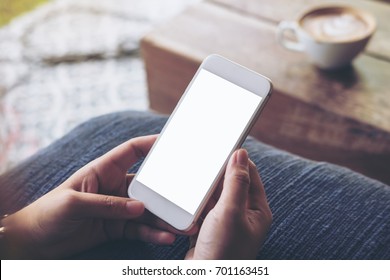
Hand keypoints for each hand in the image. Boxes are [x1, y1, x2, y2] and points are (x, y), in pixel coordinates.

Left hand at [2, 135, 175, 258]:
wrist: (34, 241)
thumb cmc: (47, 213)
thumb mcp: (73, 204)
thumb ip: (106, 204)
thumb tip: (139, 208)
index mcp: (103, 170)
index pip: (131, 151)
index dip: (152, 144)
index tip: (173, 144)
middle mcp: (114, 187)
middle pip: (147, 185)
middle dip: (167, 192)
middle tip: (186, 198)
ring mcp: (118, 208)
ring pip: (148, 210)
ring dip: (165, 217)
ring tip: (184, 225)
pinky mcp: (117, 227)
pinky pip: (140, 229)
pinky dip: (153, 233)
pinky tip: (165, 236)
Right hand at [185, 149, 271, 259]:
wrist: (204, 277)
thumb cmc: (223, 251)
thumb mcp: (231, 213)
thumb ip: (236, 182)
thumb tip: (241, 154)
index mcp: (257, 210)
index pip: (250, 175)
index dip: (236, 160)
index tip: (221, 148)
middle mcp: (245, 215)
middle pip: (232, 183)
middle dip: (218, 175)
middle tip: (203, 163)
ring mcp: (227, 221)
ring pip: (217, 195)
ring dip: (206, 189)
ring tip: (195, 180)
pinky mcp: (211, 227)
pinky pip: (205, 207)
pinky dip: (198, 202)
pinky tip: (189, 197)